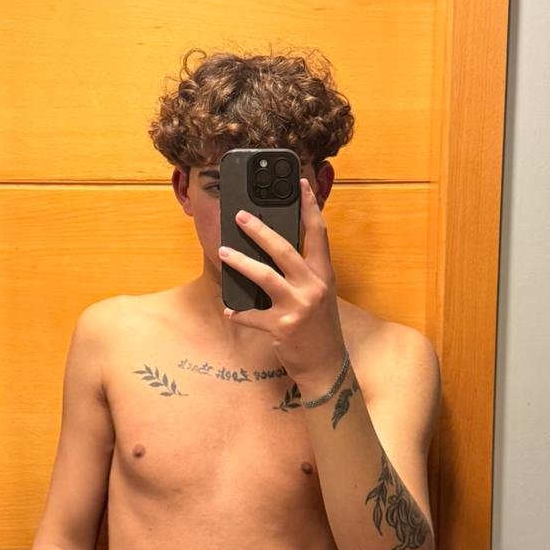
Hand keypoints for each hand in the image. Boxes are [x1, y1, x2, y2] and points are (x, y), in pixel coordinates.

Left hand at [217, 176, 345, 384]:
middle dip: (260, 230)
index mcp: (324, 275)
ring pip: (264, 276)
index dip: (309, 206)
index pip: (318, 233)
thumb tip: (272, 252)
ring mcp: (298, 306)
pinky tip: (230, 311)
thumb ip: (303, 274)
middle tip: (241, 216)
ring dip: (240, 262)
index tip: (300, 184)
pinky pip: (253, 314)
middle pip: (284, 249)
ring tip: (224, 251)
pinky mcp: (282, 326)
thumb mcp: (318, 296)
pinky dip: (239, 312)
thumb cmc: (319, 328)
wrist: (326, 365)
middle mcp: (313, 286)